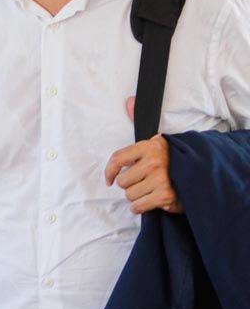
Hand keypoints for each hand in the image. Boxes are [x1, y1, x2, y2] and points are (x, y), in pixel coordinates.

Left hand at [104, 96, 182, 213]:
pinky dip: (140, 207)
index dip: (109, 171)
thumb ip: (139, 121)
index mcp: (150, 146)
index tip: (109, 179)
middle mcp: (154, 162)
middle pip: (123, 181)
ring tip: (149, 190)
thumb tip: (129, 101)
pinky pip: (138, 206)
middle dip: (129, 185)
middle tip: (141, 182)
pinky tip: (148, 201)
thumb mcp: (157, 141)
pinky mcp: (165, 196)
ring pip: (130, 194)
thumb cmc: (173, 160)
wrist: (200, 175)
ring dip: (136, 196)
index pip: (118, 159)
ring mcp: (160, 180)